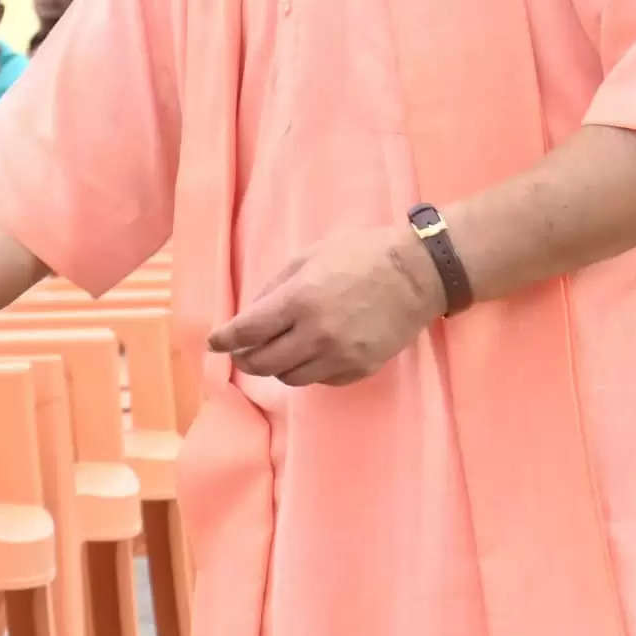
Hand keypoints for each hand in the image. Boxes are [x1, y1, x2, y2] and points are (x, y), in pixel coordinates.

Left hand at [210, 225, 438, 385]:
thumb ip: (274, 287)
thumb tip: (249, 315)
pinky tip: (312, 353)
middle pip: (261, 363)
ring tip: (279, 351)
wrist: (420, 273)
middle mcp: (316, 333)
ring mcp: (339, 355)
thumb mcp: (310, 256)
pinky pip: (319, 380)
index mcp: (298, 300)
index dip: (224, 340)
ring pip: (288, 378)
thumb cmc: (362, 255)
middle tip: (243, 351)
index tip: (214, 343)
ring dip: (276, 367)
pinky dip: (308, 370)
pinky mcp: (359, 368)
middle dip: (246, 359)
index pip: (246, 332)